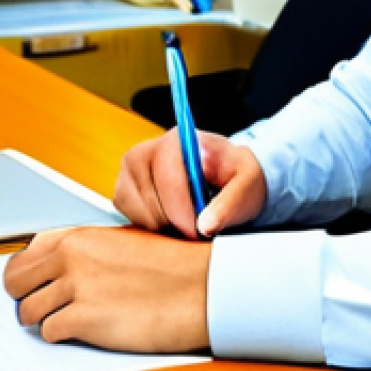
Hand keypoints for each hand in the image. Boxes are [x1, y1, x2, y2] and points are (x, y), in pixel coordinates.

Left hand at [3, 226, 210, 352]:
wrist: (199, 286)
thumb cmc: (168, 266)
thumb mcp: (122, 242)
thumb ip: (85, 249)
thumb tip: (55, 263)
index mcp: (79, 235)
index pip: (24, 253)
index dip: (26, 274)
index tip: (33, 285)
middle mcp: (72, 256)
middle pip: (14, 282)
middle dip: (26, 297)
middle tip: (46, 307)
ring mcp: (76, 287)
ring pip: (27, 311)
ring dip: (45, 319)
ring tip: (70, 320)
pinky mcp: (85, 319)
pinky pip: (49, 332)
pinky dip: (61, 335)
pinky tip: (85, 330)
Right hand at [113, 130, 267, 239]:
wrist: (224, 176)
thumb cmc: (235, 176)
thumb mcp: (247, 185)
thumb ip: (230, 203)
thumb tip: (206, 225)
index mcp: (179, 140)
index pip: (169, 176)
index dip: (181, 208)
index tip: (198, 229)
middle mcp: (148, 149)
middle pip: (150, 198)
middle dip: (176, 220)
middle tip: (198, 224)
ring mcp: (130, 169)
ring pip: (140, 213)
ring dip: (165, 225)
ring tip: (186, 216)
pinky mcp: (123, 189)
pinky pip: (130, 219)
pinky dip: (151, 227)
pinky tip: (170, 218)